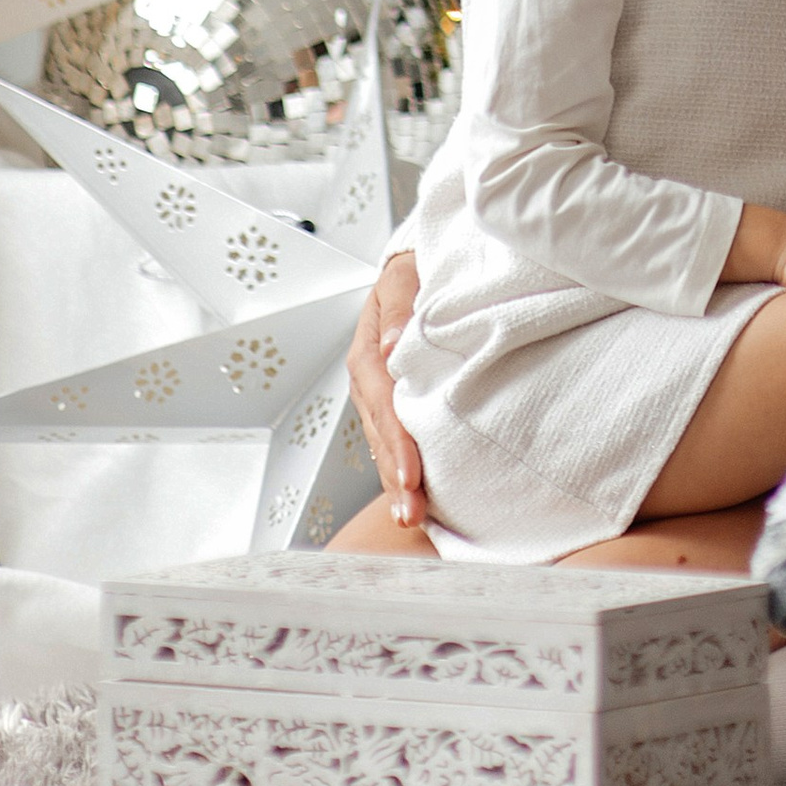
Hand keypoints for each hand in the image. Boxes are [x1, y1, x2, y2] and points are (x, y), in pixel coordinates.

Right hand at [347, 252, 425, 528]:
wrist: (412, 268)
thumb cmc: (414, 272)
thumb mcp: (404, 278)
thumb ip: (399, 308)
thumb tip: (390, 345)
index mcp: (368, 355)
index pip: (384, 406)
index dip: (398, 443)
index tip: (413, 476)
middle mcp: (369, 382)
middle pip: (381, 436)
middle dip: (396, 477)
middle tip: (413, 512)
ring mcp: (377, 398)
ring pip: (384, 446)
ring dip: (397, 482)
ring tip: (413, 517)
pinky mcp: (391, 405)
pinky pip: (392, 442)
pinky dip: (402, 470)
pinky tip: (416, 496)